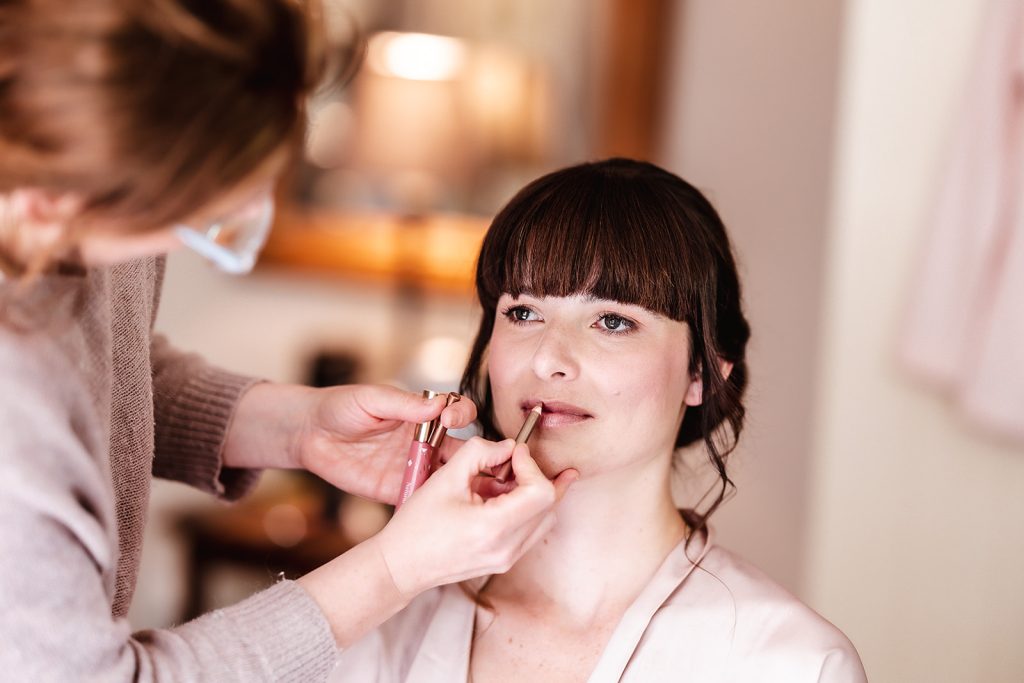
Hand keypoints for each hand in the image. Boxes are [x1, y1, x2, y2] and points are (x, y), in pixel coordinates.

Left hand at [297, 384, 476, 502]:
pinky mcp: (398, 489)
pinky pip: (422, 499)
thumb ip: (403, 403)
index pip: (457, 413)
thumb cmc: (340, 407)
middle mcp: (425, 442)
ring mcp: (413, 467)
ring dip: (462, 485)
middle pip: (463, 451)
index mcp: (422, 415)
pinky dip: (434, 507)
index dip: (462, 415)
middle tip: (483, 464)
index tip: (450, 419)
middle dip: (480, 457)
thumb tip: (438, 405)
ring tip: (470, 493)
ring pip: (450, 478)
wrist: (309, 434)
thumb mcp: (370, 399)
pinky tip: (439, 511)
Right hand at [375, 436, 578, 597]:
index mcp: (493, 528)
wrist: (401, 565)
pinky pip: (530, 529)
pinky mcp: (505, 561)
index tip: (514, 452)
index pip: (541, 492)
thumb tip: (509, 446)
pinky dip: (522, 508)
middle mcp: (507, 549)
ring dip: (530, 492)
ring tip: (502, 479)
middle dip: (535, 475)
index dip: (532, 465)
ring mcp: (508, 559)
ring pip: (544, 518)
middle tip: (514, 460)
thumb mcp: (445, 478)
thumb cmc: (417, 525)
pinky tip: (498, 496)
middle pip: (549, 505)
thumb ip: (480, 452)